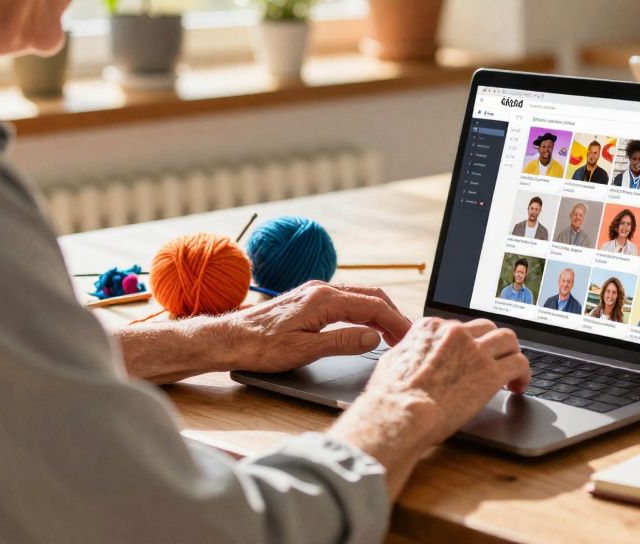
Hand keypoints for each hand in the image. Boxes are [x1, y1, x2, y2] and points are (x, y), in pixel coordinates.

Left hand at [222, 281, 412, 372]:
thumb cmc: (262, 347)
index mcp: (325, 300)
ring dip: (380, 313)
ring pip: (359, 296)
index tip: (409, 338)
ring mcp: (315, 291)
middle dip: (393, 315)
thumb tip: (373, 337)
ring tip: (393, 333)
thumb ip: (342, 342)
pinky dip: (364, 311)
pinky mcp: (309, 298)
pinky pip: (346, 299)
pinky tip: (367, 325)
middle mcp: (322, 289)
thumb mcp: (305, 350)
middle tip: (407, 337)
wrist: (230, 338)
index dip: (396, 322)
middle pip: (371, 296)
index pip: (373, 307)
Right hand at [329, 317, 529, 498]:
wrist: (399, 414)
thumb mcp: (392, 361)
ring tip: (512, 372)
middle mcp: (456, 333)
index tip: (470, 357)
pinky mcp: (491, 373)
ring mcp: (475, 351)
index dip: (468, 344)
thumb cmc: (390, 397)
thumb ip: (409, 352)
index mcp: (431, 328)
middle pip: (487, 328)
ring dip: (511, 354)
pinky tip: (519, 386)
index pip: (460, 327)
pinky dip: (524, 373)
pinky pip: (520, 363)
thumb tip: (411, 355)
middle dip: (492, 345)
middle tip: (494, 362)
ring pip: (508, 339)